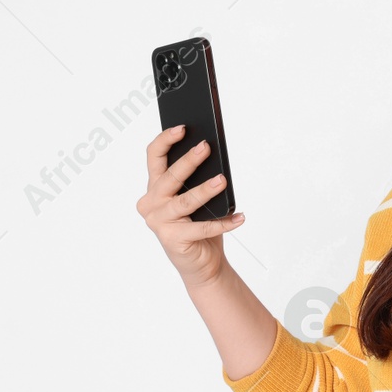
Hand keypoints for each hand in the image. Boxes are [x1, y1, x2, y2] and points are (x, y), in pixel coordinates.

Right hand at [136, 125, 245, 286]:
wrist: (201, 263)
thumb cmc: (198, 224)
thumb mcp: (195, 198)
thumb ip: (196, 179)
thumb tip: (211, 155)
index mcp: (154, 188)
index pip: (154, 157)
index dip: (165, 140)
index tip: (183, 128)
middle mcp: (151, 203)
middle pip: (170, 176)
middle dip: (189, 160)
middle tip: (206, 147)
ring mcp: (159, 222)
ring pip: (185, 201)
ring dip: (205, 190)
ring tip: (222, 180)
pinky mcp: (173, 239)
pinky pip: (202, 228)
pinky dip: (223, 223)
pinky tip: (240, 217)